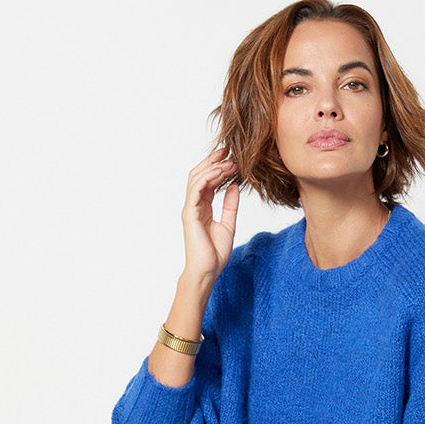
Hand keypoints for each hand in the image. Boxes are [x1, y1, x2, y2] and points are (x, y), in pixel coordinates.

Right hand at [181, 146, 239, 287]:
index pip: (208, 181)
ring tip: (228, 162)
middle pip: (200, 175)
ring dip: (213, 167)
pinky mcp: (190, 214)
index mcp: (203, 207)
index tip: (233, 159)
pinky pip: (196, 189)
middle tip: (229, 152)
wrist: (207, 271)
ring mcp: (190, 209)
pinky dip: (207, 178)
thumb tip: (234, 186)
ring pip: (197, 178)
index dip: (219, 168)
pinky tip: (220, 172)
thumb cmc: (215, 254)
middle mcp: (194, 205)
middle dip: (214, 162)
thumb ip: (230, 205)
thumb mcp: (229, 225)